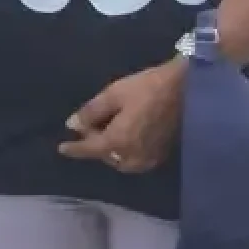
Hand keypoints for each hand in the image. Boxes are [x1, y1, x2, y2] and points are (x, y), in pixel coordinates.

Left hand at [59, 57, 187, 175]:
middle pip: (105, 155)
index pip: (90, 149)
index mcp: (118, 142)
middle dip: (95, 143)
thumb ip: (90, 112)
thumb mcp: (113, 94)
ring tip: (107, 128)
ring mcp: (149, 158)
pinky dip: (125, 150)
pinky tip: (124, 135)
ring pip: (120, 160)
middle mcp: (132, 156)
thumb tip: (72, 126)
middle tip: (90, 125)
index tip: (61, 149)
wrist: (188, 89)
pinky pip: (135, 159)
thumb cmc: (148, 87)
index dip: (74, 149)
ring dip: (110, 149)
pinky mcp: (162, 155)